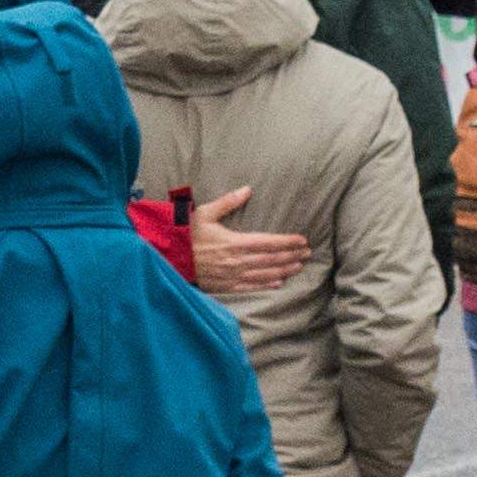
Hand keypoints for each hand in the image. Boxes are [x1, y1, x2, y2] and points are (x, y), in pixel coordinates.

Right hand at [186, 186, 302, 298]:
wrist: (169, 258)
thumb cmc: (186, 234)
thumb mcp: (204, 213)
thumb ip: (227, 202)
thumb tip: (247, 190)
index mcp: (234, 242)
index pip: (269, 242)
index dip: (287, 241)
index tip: (302, 240)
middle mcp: (237, 261)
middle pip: (271, 259)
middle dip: (291, 255)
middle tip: (307, 253)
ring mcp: (232, 275)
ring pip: (265, 273)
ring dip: (284, 269)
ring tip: (298, 266)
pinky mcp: (225, 286)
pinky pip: (250, 286)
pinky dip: (266, 284)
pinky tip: (278, 282)